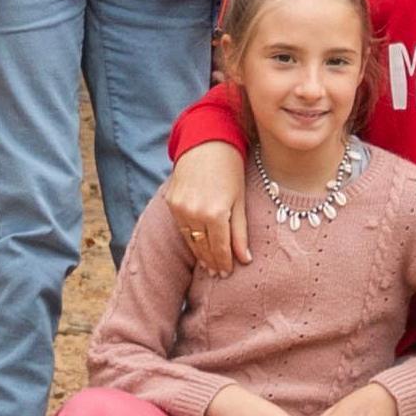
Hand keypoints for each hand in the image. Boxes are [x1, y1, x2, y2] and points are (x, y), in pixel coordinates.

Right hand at [162, 140, 253, 276]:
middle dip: (212, 261)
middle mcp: (193, 213)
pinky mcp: (171, 201)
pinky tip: (196, 245)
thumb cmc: (230, 168)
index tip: (228, 273)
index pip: (219, 248)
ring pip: (189, 240)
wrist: (205, 142)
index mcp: (214, 213)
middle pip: (203, 247)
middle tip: (218, 273)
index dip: (224, 262)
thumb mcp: (239, 199)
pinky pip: (180, 227)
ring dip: (199, 253)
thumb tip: (245, 259)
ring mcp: (179, 207)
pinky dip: (189, 238)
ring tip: (208, 265)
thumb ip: (240, 231)